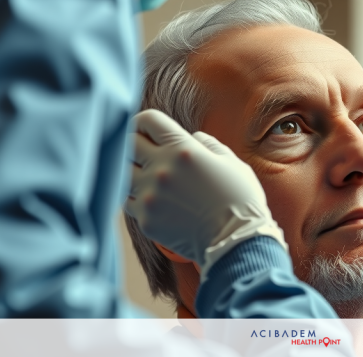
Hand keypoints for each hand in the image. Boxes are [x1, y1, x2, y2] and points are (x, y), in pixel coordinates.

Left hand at [125, 110, 286, 275]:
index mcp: (183, 149)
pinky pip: (128, 202)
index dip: (144, 122)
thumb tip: (192, 137)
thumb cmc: (240, 199)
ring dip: (133, 172)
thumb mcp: (231, 162)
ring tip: (148, 177)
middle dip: (134, 143)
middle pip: (128, 144)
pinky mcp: (146, 219)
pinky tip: (154, 200)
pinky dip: (137, 198)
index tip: (146, 130)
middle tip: (143, 152)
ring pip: (122, 173)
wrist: (237, 242)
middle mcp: (161, 169)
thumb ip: (208, 144)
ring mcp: (150, 195)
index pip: (147, 120)